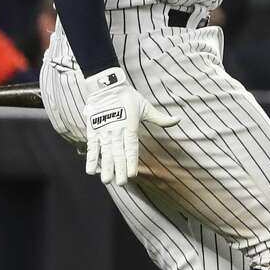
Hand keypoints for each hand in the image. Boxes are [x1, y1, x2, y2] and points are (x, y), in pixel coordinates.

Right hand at [83, 67, 178, 186]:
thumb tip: (179, 119)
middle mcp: (116, 130)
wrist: (106, 85)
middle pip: (117, 153)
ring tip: (106, 181)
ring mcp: (103, 130)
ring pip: (104, 152)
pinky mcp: (93, 129)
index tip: (131, 175)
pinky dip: (90, 158)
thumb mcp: (145, 106)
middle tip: (119, 184)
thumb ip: (160, 118)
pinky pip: (92, 146)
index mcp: (129, 126)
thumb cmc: (128, 97)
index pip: (131, 147)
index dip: (131, 161)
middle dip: (118, 169)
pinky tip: (91, 170)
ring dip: (105, 167)